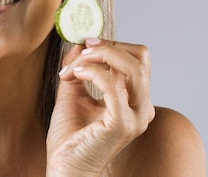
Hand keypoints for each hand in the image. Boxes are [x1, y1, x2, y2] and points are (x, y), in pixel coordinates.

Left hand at [46, 38, 154, 175]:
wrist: (65, 170)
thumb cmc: (70, 138)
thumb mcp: (73, 93)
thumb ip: (78, 68)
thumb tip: (80, 43)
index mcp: (135, 100)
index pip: (137, 58)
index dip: (112, 45)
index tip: (85, 44)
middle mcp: (142, 107)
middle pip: (140, 57)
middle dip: (109, 46)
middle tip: (83, 50)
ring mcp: (135, 117)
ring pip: (132, 67)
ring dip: (100, 56)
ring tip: (76, 65)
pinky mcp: (122, 124)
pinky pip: (112, 84)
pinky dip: (92, 72)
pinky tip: (75, 76)